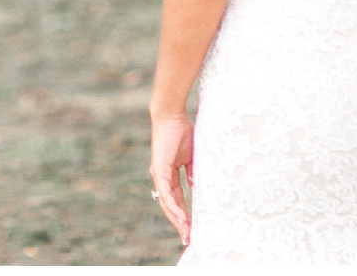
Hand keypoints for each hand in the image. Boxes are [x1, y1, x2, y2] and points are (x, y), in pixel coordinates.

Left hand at [148, 113, 193, 245]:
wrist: (171, 116)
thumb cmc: (182, 132)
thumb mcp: (192, 157)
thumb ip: (193, 173)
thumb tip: (197, 187)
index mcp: (169, 175)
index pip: (177, 199)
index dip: (185, 214)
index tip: (193, 228)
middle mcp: (161, 177)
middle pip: (170, 206)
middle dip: (180, 223)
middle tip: (189, 239)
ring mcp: (159, 174)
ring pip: (166, 202)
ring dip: (177, 219)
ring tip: (187, 233)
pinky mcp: (159, 169)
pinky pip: (165, 192)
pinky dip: (173, 205)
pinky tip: (181, 216)